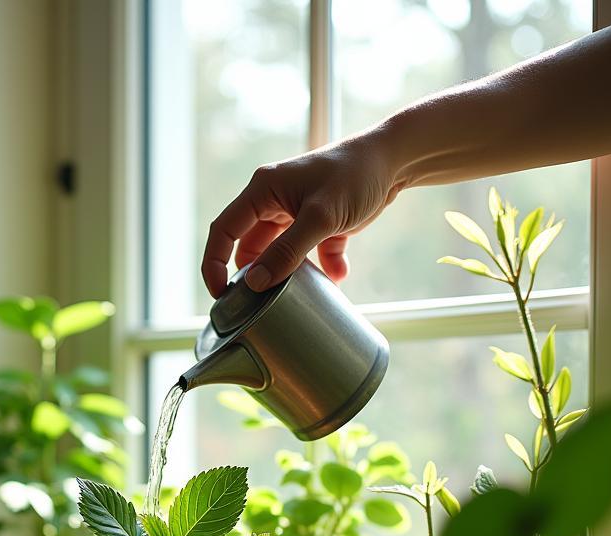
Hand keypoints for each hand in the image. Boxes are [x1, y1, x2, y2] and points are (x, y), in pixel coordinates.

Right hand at [201, 130, 403, 295]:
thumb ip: (287, 252)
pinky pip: (310, 252)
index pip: (223, 230)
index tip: (221, 295)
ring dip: (287, 273)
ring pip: (277, 252)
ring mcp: (295, 212)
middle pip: (248, 246)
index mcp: (262, 190)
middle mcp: (273, 200)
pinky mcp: (318, 222)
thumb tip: (256, 283)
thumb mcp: (320, 217)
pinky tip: (338, 274)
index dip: (214, 265)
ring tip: (295, 293)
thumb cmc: (356, 174)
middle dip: (254, 274)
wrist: (396, 159)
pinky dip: (322, 266)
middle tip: (257, 302)